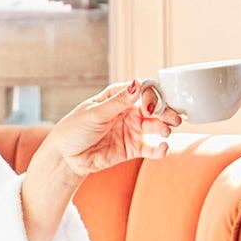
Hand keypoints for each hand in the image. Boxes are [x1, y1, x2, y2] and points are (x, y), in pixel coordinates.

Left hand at [42, 80, 182, 179]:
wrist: (66, 157)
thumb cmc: (75, 128)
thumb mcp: (95, 113)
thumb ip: (118, 101)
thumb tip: (137, 83)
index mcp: (118, 97)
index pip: (142, 91)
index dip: (152, 96)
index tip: (152, 104)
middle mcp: (128, 112)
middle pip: (153, 109)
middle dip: (165, 112)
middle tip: (174, 118)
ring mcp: (131, 130)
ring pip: (155, 127)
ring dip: (164, 128)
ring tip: (166, 131)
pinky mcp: (132, 149)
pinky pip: (150, 148)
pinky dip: (159, 149)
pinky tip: (163, 148)